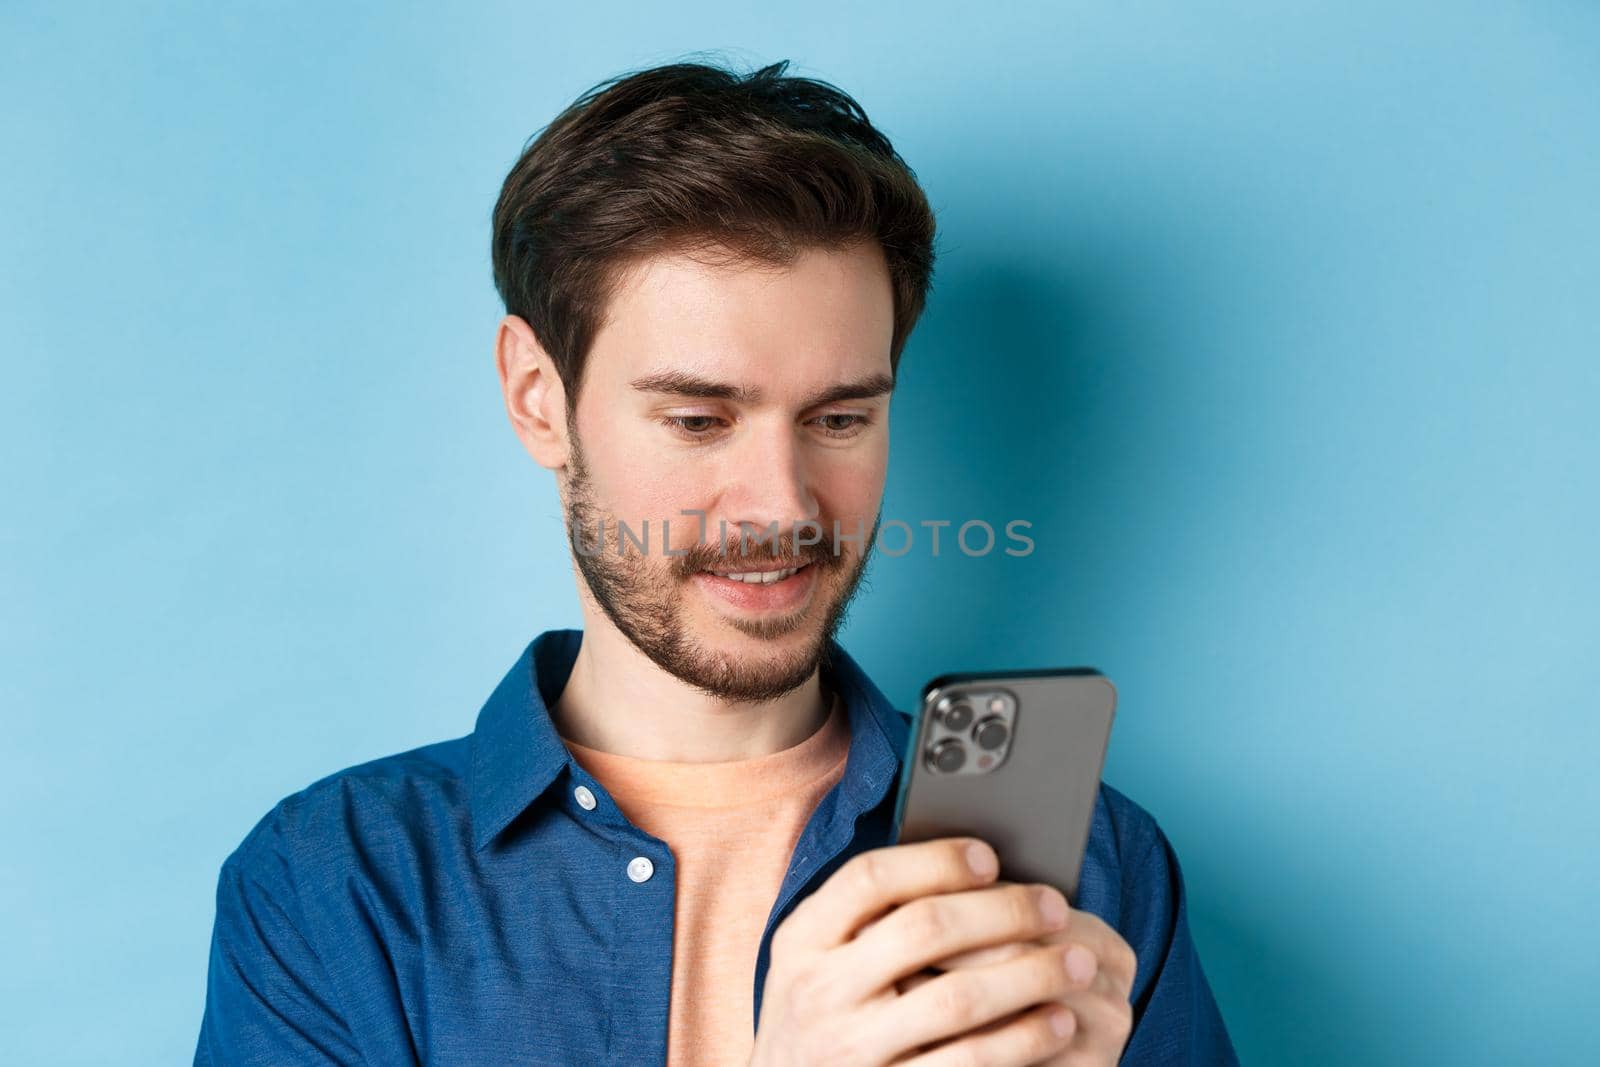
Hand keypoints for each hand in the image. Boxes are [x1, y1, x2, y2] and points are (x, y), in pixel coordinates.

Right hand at [750, 836, 1104, 1066]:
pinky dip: (1022, 1041)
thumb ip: (866, 914)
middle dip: (1002, 911)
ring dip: (1031, 975)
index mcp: (801, 940)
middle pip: (923, 929)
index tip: (990, 857)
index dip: (935, 860)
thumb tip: (970, 862)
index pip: (868, 878)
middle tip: (1056, 906)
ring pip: (957, 1000)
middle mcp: (820, 992)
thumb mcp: (814, 956)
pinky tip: (1058, 1024)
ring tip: (1078, 964)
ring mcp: (853, 1050)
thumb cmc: (822, 1009)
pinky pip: (969, 1063)